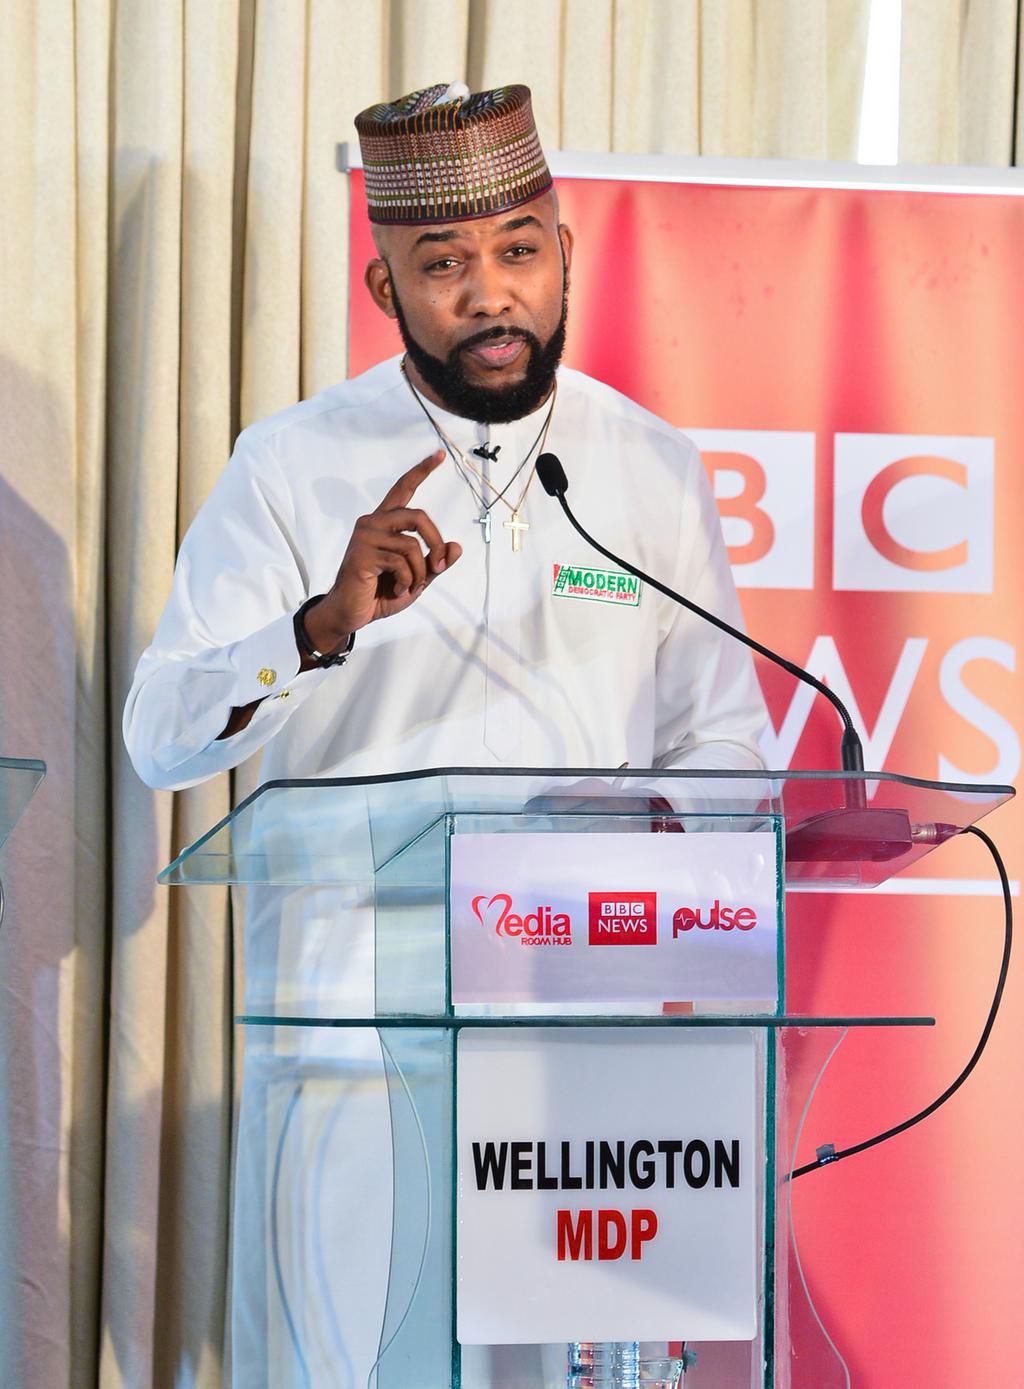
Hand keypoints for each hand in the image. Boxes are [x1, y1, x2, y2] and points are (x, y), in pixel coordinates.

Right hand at [304, 450, 461, 653]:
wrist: (352, 614)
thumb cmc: (381, 593)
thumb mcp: (417, 578)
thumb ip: (435, 562)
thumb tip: (457, 547)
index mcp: (385, 523)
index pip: (403, 489)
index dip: (421, 471)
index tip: (439, 454)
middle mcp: (373, 523)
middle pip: (419, 516)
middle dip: (436, 543)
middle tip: (439, 566)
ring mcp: (365, 536)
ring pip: (412, 545)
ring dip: (420, 571)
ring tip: (411, 585)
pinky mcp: (361, 554)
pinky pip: (401, 563)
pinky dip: (408, 580)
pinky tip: (396, 589)